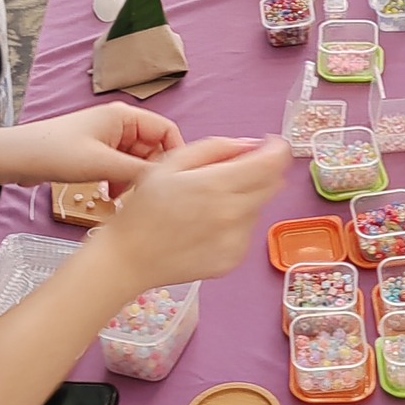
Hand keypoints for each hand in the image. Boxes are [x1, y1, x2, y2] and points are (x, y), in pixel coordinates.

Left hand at [0, 104, 184, 196]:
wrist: (17, 158)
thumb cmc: (55, 152)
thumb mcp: (101, 164)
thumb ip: (139, 172)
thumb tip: (168, 181)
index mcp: (125, 116)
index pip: (166, 131)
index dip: (174, 155)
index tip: (173, 182)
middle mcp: (119, 123)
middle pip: (153, 147)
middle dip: (150, 170)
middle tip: (142, 194)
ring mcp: (107, 138)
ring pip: (137, 159)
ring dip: (133, 179)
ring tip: (120, 197)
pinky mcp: (96, 152)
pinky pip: (121, 166)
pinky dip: (120, 180)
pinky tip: (109, 194)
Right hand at [102, 136, 289, 287]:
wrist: (128, 258)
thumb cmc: (144, 208)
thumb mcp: (170, 163)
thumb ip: (214, 148)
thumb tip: (250, 145)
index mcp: (217, 185)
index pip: (272, 162)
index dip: (276, 149)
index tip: (269, 145)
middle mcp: (233, 214)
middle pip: (273, 184)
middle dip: (262, 171)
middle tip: (234, 171)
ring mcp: (236, 240)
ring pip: (259, 208)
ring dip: (246, 198)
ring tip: (209, 203)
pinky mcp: (233, 260)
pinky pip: (247, 233)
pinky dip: (235, 224)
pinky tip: (207, 226)